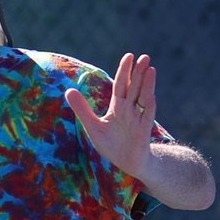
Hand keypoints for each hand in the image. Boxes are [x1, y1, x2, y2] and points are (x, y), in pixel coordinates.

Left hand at [64, 52, 156, 178]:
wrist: (127, 164)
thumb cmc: (112, 145)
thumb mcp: (93, 126)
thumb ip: (82, 109)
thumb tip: (68, 90)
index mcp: (118, 107)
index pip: (122, 85)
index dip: (125, 71)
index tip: (129, 56)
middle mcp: (130, 110)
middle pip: (134, 87)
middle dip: (139, 72)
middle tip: (144, 56)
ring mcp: (138, 119)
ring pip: (143, 97)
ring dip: (147, 83)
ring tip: (150, 68)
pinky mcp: (143, 130)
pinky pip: (147, 114)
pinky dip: (149, 103)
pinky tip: (151, 93)